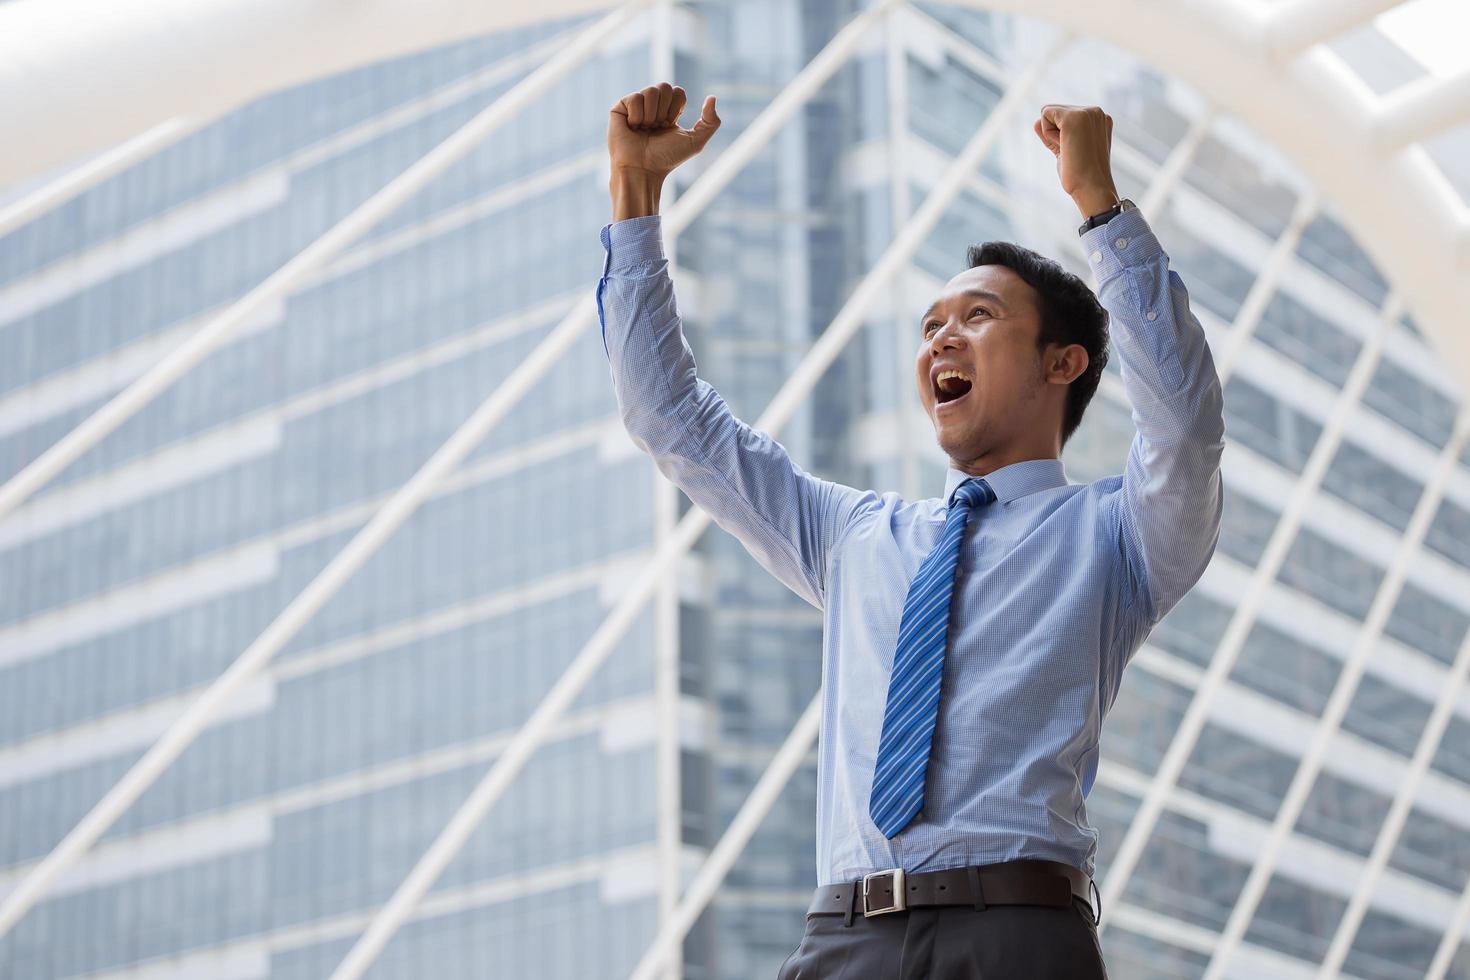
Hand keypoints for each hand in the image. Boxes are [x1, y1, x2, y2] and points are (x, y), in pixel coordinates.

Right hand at [607, 82, 720, 178]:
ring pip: (650, 90)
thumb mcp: (696, 142)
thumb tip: (712, 97)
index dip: (676, 108)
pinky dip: (637, 115)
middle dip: (664, 110)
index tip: (669, 126)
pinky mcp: (619, 108)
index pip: (678, 91)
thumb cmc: (667, 158)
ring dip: (651, 115)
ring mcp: (635, 106)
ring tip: (644, 129)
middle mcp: (651, 107)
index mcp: (667, 112)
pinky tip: (632, 127)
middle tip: (656, 128)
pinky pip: (634, 97)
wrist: (643, 169)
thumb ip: (711, 121)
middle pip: (665, 86)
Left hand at [1033, 104, 1119, 218]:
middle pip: (1054, 112)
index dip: (1060, 137)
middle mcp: (1096, 111)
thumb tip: (1036, 122)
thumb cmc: (1080, 176)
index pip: (1063, 117)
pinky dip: (1048, 134)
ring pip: (1049, 113)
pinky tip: (1065, 146)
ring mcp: (1087, 112)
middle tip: (1072, 153)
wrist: (1091, 188)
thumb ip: (1053, 135)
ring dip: (1052, 135)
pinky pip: (1045, 114)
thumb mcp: (1065, 151)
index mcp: (1097, 119)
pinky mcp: (1074, 116)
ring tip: (1070, 150)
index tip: (1075, 152)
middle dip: (1055, 134)